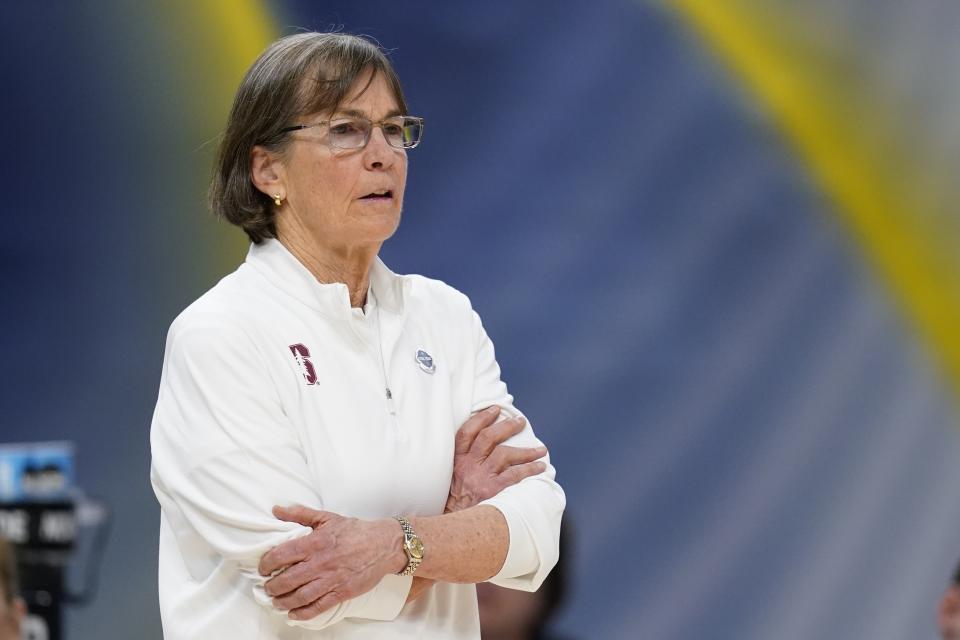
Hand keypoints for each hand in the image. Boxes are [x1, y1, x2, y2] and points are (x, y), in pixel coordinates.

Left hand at [258, 505, 401, 619]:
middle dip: (272, 586)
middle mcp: (321, 562)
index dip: (267, 563)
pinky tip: (294, 613)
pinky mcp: (342, 592)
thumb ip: (300, 514)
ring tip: (277, 601)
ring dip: (283, 601)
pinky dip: (303, 613)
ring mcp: (332, 579)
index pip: (283, 555)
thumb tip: (276, 510)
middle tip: (268, 587)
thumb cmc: (355, 531)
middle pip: (288, 579)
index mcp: (316, 542)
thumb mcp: (327, 517)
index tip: (263, 568)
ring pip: (300, 596)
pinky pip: (318, 606)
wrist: (383, 544)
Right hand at [445, 406, 547, 512]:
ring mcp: (480, 478)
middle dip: (506, 426)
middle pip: (488, 437)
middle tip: (520, 421)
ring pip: (505, 454)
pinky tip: (540, 467)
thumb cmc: (454, 508)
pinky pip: (515, 475)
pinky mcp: (492, 491)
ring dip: (525, 450)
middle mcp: (467, 467)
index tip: (494, 410)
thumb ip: (462, 467)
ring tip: (540, 449)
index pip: (466, 433)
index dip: (481, 418)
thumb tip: (483, 453)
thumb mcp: (451, 482)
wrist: (453, 531)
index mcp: (455, 462)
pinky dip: (530, 469)